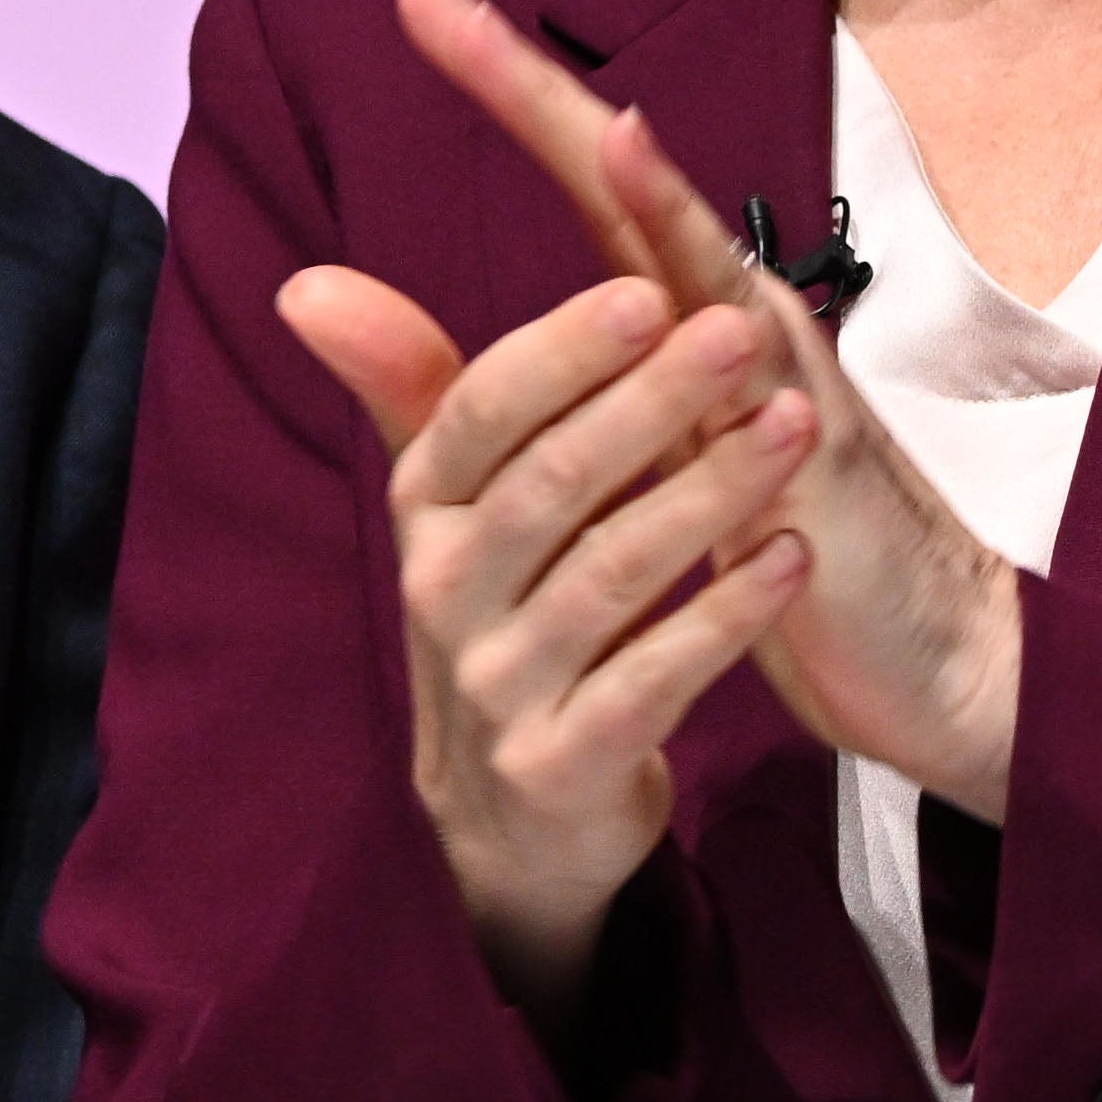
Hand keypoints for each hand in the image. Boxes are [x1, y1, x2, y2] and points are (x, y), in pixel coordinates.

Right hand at [277, 263, 819, 1027]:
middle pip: (553, 482)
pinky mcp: (560, 765)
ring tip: (795, 427)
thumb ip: (409, 382)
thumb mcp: (449, 505)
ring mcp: (499, 686)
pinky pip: (652, 680)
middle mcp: (445, 594)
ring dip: (709, 493)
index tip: (650, 289)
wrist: (511, 819)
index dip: (562, 352)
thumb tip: (306, 282)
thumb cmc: (500, 614)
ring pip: (612, 574)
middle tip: (741, 337)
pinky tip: (793, 555)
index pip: (480, 412)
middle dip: (652, 401)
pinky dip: (725, 616)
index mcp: (424, 511)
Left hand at [387, 0, 1028, 822]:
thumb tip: (338, 306)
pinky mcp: (817, 469)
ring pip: (705, 266)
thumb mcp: (611, 455)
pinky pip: (774, 402)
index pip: (579, 177)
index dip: (502, 86)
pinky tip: (715, 312)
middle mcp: (726, 314)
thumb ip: (488, 384)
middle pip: (625, 180)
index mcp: (673, 310)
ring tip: (609, 127)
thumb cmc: (760, 533)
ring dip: (657, 198)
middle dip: (533, 92)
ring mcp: (778, 379)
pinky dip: (744, 354)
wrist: (918, 651)